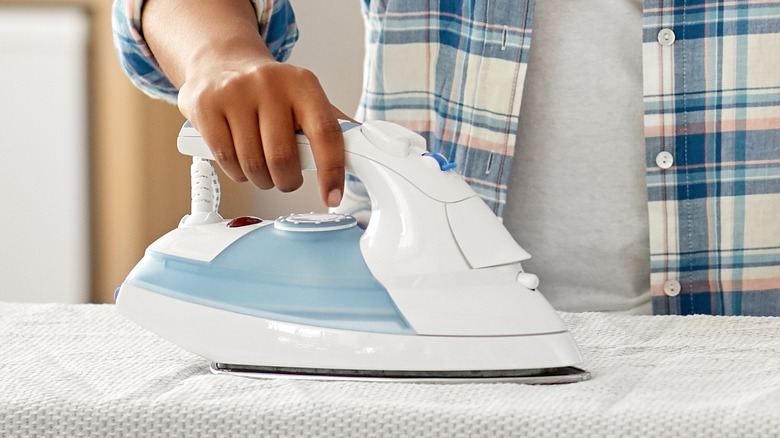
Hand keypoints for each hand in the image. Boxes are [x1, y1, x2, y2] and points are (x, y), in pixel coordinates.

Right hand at [177, 54, 348, 206]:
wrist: (221, 61)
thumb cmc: (270, 91)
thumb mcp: (305, 98)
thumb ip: (333, 124)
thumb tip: (366, 145)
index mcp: (303, 83)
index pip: (326, 133)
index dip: (332, 172)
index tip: (333, 197)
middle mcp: (269, 84)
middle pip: (284, 158)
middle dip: (287, 180)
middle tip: (287, 178)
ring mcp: (234, 93)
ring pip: (254, 164)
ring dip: (261, 179)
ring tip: (263, 168)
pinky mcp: (205, 106)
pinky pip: (226, 160)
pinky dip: (237, 172)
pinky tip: (240, 160)